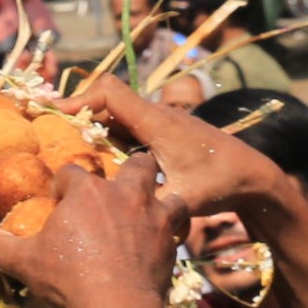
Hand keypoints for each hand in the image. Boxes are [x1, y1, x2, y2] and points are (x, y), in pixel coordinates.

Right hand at [0, 152, 188, 307]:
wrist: (118, 305)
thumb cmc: (68, 277)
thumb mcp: (26, 263)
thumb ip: (1, 249)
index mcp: (86, 191)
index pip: (71, 173)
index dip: (64, 185)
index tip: (60, 201)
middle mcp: (123, 193)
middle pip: (134, 163)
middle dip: (128, 168)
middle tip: (118, 189)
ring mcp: (152, 213)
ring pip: (165, 187)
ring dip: (159, 195)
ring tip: (149, 207)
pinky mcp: (171, 238)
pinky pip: (179, 222)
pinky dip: (173, 228)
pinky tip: (164, 238)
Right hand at [61, 76, 286, 217]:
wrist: (254, 176)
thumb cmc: (220, 184)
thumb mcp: (181, 199)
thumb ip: (143, 205)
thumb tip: (107, 216)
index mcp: (156, 122)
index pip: (110, 92)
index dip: (80, 99)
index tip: (56, 116)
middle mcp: (156, 115)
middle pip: (107, 101)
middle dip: (78, 115)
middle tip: (53, 137)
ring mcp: (160, 122)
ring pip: (116, 114)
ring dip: (94, 128)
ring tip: (71, 152)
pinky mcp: (163, 133)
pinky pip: (128, 126)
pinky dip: (109, 137)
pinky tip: (100, 163)